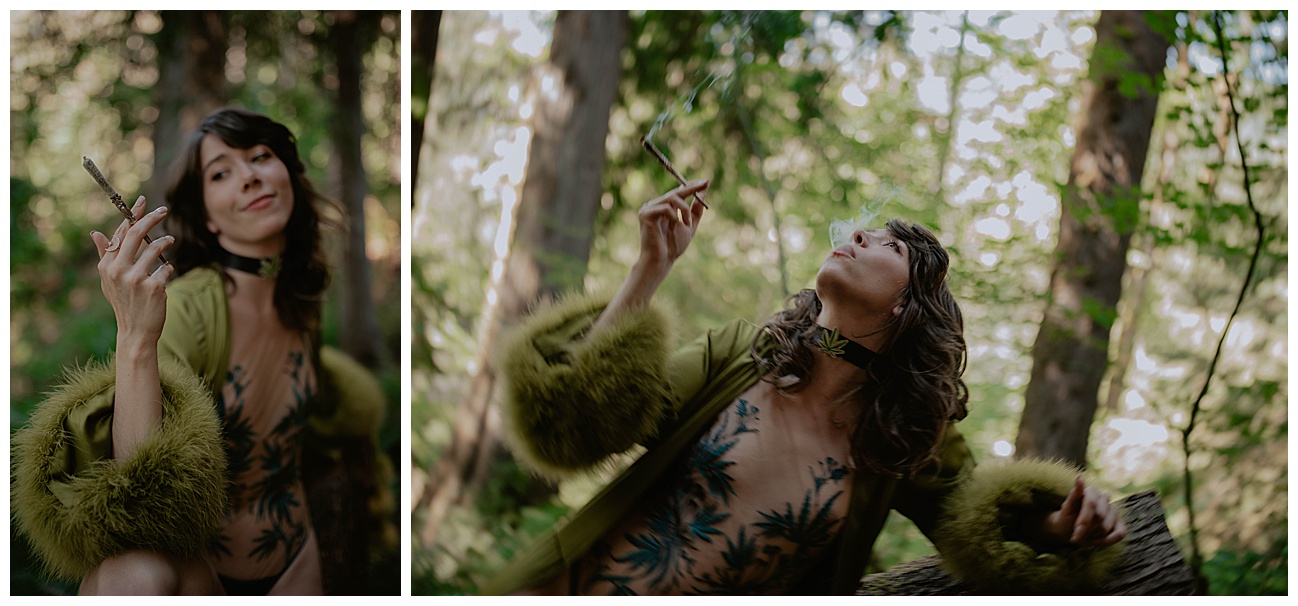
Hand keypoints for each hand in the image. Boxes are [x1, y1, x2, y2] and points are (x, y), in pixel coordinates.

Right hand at [90, 195, 175, 347]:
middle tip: (163, 210)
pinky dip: (168, 268)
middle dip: (151, 218)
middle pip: (136, 234)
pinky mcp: (153, 287)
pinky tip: (166, 274)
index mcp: (106, 265)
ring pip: (155, 248)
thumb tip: (95, 232)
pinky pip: (167, 268)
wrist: (135, 331)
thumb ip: (105, 255)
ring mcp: (135, 278)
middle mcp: (117, 270)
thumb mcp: (109, 280)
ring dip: (165, 242)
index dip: (132, 215)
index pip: (120, 233)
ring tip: (170, 240)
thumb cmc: (124, 302)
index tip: (143, 201)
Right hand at [635, 179, 709, 275]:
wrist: (661, 261)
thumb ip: (695, 212)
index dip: (692, 186)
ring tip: (686, 224)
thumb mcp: (689, 227)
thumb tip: (703, 193)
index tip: (707, 182)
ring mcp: (648, 209)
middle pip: (675, 192)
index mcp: (663, 207)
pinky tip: (673, 226)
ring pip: (672, 198)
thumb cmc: (673, 247)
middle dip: (692, 188)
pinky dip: (674, 216)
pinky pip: (665, 207)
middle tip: (706, 184)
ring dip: (684, 210)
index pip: (678, 192)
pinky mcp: (645, 214)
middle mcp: (654, 205)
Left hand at [1037, 476, 1126, 547]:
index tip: (1075, 533)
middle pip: (1100, 516)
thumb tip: (1080, 477)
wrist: (1069, 531)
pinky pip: (1120, 534)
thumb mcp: (1066, 509)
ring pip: (1107, 527)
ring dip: (1093, 537)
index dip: (1084, 520)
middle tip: (1076, 537)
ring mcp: (1113, 511)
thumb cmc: (1066, 518)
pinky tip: (1096, 542)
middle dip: (1086, 530)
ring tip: (1083, 538)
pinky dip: (1107, 541)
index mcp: (1091, 491)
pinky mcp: (1120, 523)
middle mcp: (1104, 498)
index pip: (1091, 503)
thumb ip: (1074, 495)